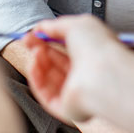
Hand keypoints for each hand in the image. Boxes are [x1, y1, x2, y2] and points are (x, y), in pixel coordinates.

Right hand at [24, 15, 133, 132]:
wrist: (104, 75)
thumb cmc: (98, 48)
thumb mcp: (75, 24)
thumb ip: (55, 25)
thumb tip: (41, 27)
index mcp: (92, 53)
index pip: (66, 47)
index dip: (48, 38)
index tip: (35, 33)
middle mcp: (85, 73)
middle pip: (56, 62)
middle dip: (41, 49)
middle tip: (29, 41)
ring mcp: (76, 92)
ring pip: (49, 78)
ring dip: (38, 62)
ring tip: (35, 52)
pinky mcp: (67, 108)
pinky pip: (45, 94)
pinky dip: (36, 78)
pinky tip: (33, 65)